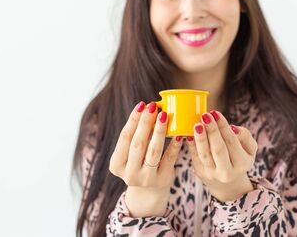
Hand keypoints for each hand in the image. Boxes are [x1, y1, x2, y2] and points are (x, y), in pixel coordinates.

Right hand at [109, 101, 182, 215]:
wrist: (148, 191)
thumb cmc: (139, 164)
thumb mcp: (131, 154)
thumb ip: (136, 136)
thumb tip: (147, 108)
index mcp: (117, 164)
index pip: (125, 137)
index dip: (133, 120)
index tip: (142, 105)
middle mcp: (129, 173)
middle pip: (138, 143)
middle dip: (146, 123)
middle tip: (153, 106)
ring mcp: (146, 178)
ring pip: (153, 151)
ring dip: (159, 131)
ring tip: (165, 115)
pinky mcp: (162, 180)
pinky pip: (169, 158)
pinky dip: (174, 145)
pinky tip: (179, 133)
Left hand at [186, 110, 257, 201]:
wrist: (229, 182)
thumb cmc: (239, 158)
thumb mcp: (249, 149)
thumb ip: (245, 136)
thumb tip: (232, 128)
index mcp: (242, 164)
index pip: (232, 142)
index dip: (223, 126)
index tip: (215, 113)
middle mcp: (228, 172)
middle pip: (218, 149)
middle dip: (212, 131)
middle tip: (205, 116)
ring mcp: (213, 174)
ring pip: (205, 155)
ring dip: (200, 138)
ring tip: (196, 125)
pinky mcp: (201, 173)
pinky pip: (195, 157)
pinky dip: (191, 145)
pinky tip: (189, 135)